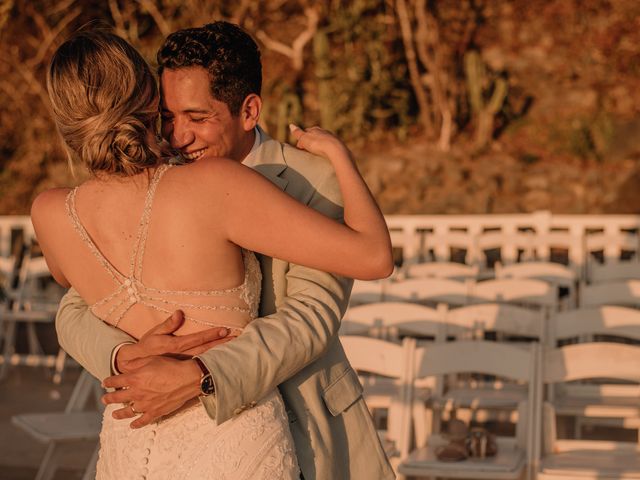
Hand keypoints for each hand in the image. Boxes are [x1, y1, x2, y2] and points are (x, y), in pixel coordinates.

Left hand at [102, 355, 201, 427]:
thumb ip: (135, 363)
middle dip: (109, 398)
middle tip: (104, 400)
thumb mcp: (151, 359)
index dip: (108, 381)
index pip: (115, 381)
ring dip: (119, 414)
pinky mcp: (155, 412)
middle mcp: (136, 393)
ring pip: (127, 412)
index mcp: (134, 378)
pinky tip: (132, 426)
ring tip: (114, 415)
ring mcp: (145, 404)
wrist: (187, 378)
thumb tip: (123, 365)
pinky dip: (136, 424)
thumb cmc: (170, 366)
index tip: (105, 383)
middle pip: (118, 397)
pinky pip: (143, 421)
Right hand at [116, 310, 230, 372]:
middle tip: (237, 340)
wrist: (136, 367)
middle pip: (205, 350)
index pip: (197, 339)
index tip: (225, 330)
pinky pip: (199, 368)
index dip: (211, 334)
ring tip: (233, 350)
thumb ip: (167, 325)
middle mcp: (180, 357)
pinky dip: (211, 365)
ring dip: (219, 355)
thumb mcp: (153, 334)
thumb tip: (179, 313)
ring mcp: (182, 366)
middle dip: (221, 345)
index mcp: (174, 346)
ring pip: (204, 360)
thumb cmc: (146, 347)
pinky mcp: (182, 373)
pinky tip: (221, 362)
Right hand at [289, 124, 350, 160]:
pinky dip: (328, 149)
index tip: (300, 147)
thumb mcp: (304, 138)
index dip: (302, 139)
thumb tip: (291, 125)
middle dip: (312, 141)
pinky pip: (331, 146)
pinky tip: (326, 154)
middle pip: (316, 135)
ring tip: (317, 153)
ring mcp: (332, 138)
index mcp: (315, 129)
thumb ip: (298, 133)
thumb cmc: (318, 144)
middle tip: (307, 149)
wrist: (335, 149)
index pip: (306, 132)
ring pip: (324, 140)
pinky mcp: (338, 145)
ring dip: (320, 145)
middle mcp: (324, 132)